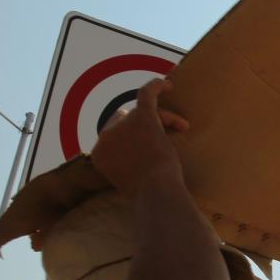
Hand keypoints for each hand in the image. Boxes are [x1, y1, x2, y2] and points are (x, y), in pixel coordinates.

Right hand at [91, 79, 188, 194]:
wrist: (156, 193)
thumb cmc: (151, 195)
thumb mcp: (132, 182)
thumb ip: (129, 166)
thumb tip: (142, 159)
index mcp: (99, 155)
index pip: (115, 136)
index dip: (134, 137)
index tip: (148, 147)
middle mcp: (105, 137)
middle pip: (126, 120)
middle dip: (146, 125)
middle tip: (166, 136)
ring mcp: (122, 126)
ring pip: (143, 111)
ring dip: (162, 118)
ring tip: (181, 128)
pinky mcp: (142, 116)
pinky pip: (146, 93)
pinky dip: (157, 87)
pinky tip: (168, 85)